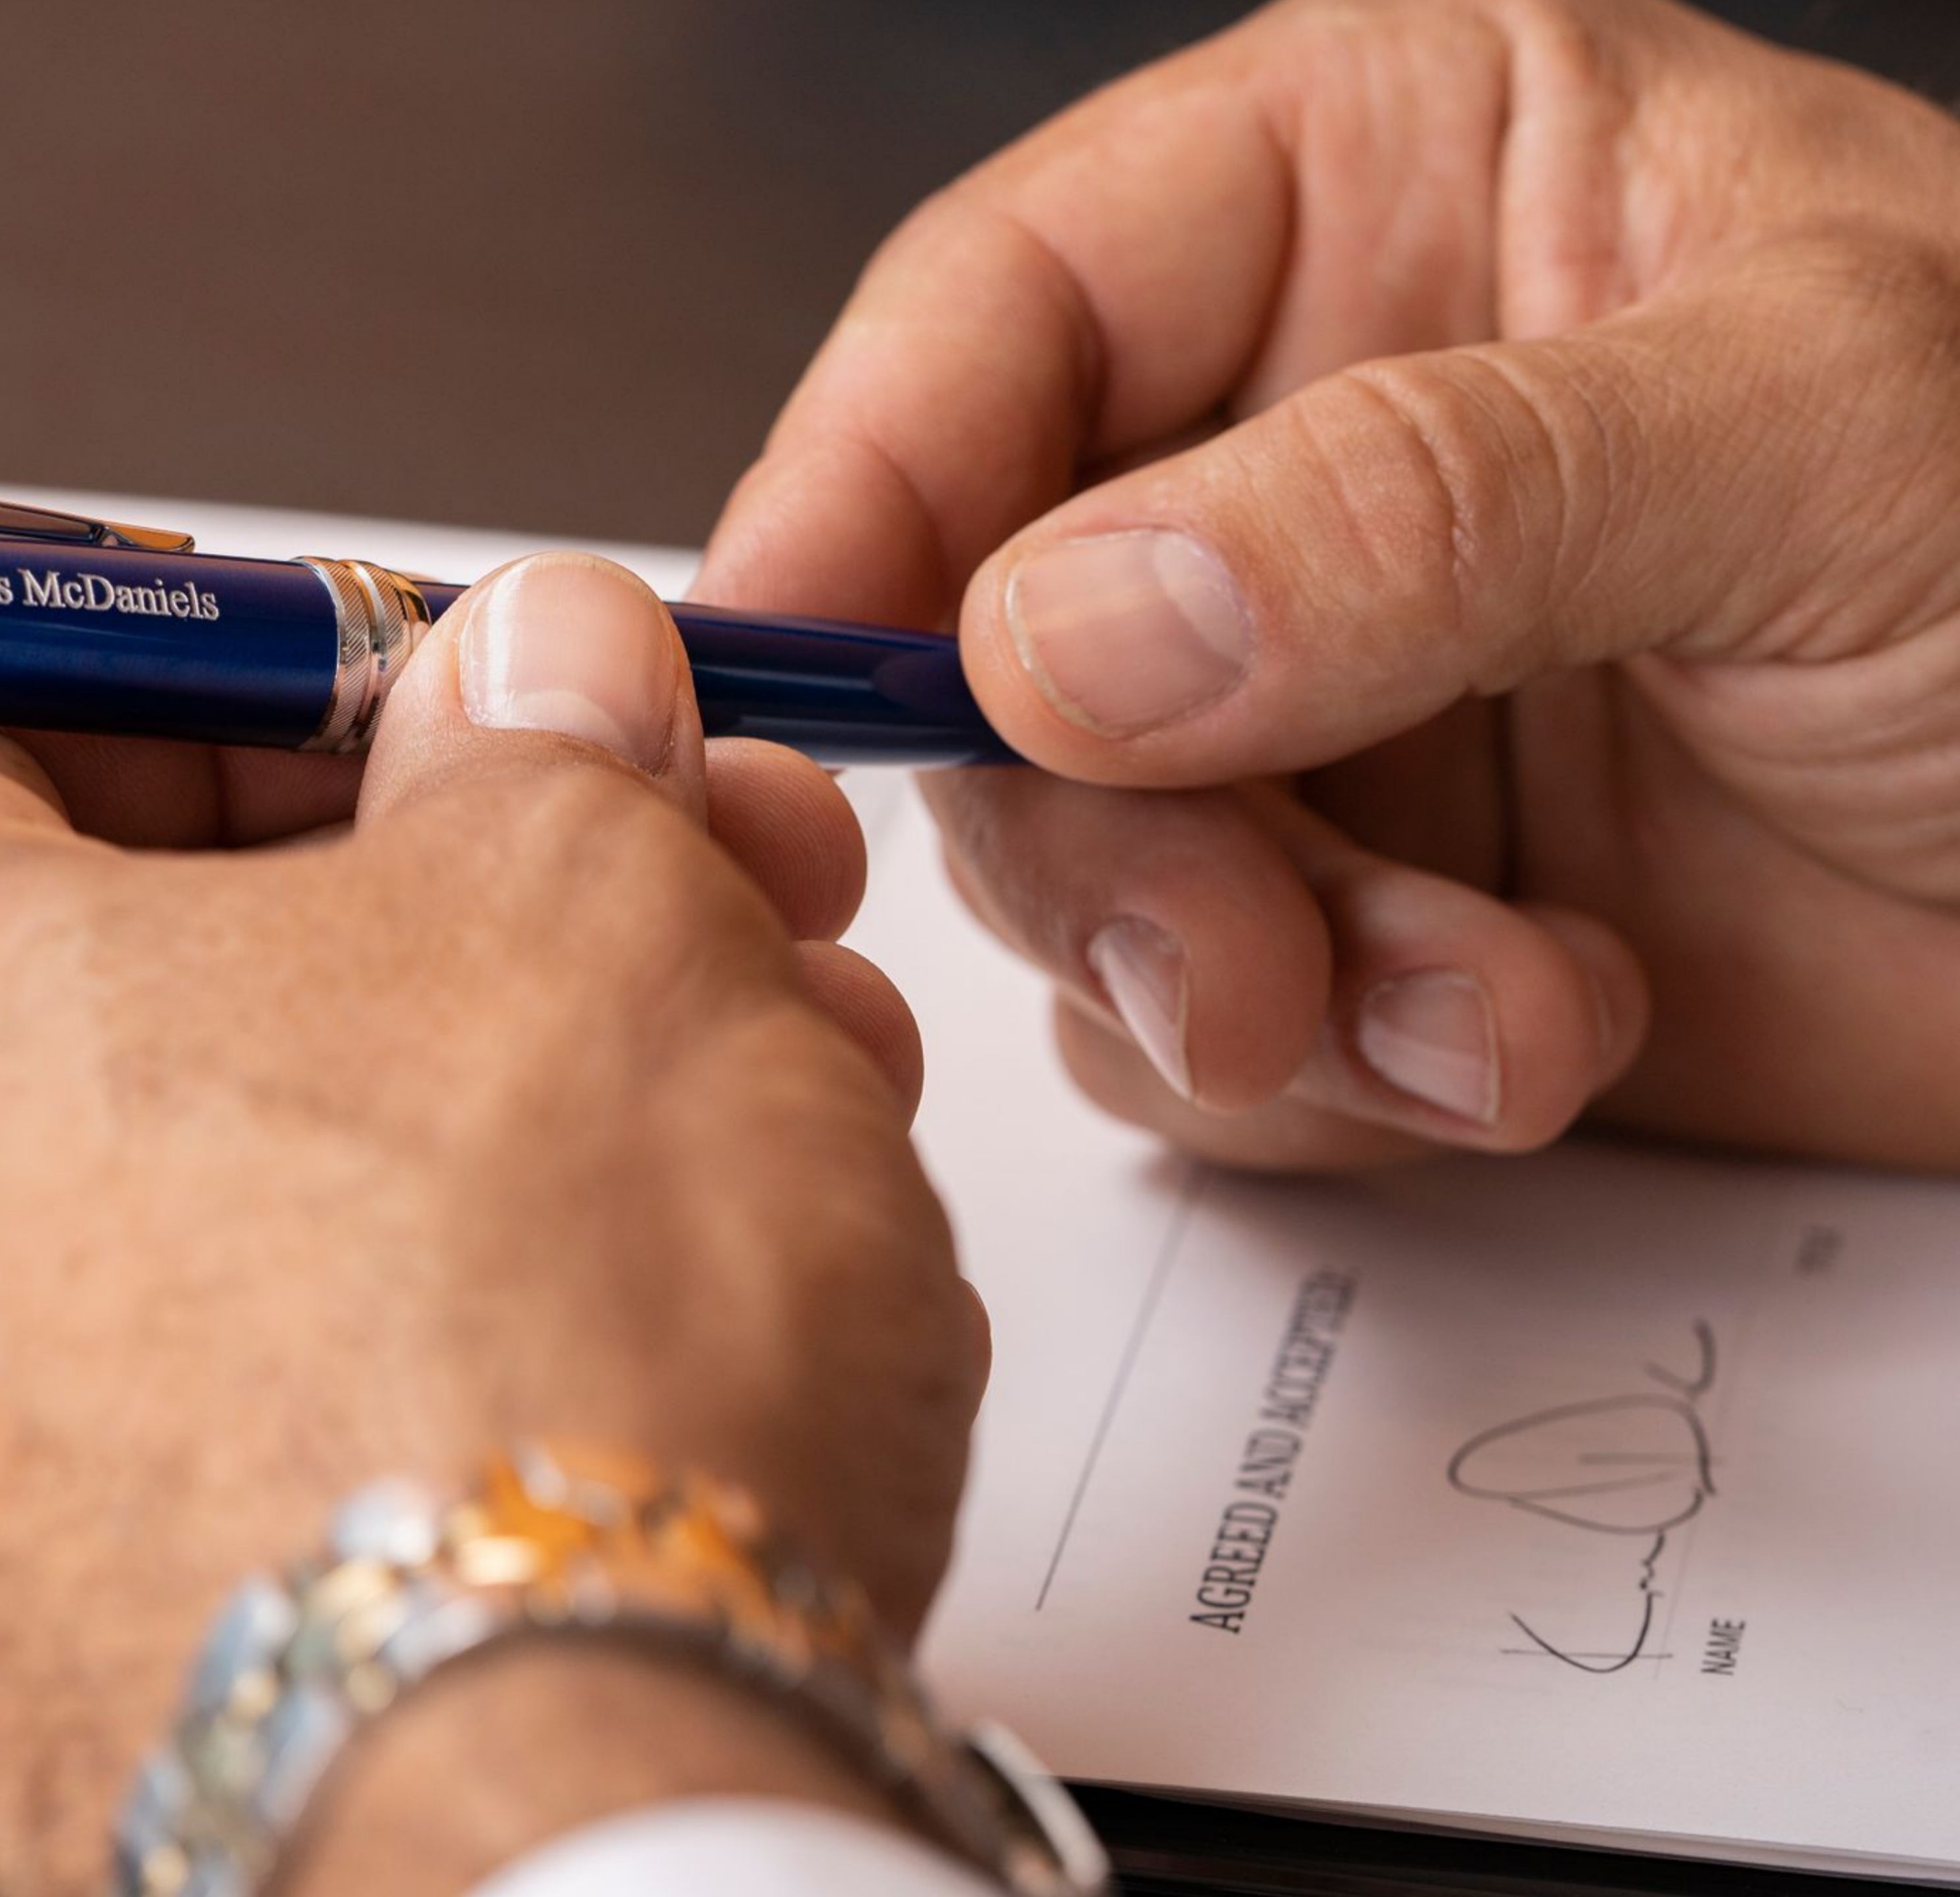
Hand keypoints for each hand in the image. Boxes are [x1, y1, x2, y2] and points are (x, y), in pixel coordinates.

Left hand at [0, 555, 986, 1894]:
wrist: (543, 1867)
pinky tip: (640, 1300)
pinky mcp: (32, 1672)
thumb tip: (535, 678)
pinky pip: (217, 1402)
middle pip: (114, 954)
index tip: (417, 681)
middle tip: (649, 862)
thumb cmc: (501, 1376)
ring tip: (737, 1077)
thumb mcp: (580, 897)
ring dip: (474, 1093)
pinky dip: (410, 1313)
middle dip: (431, 882)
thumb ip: (536, 734)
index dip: (227, 652)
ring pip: (210, 1188)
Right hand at [702, 0, 1959, 1170]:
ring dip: (1237, 979)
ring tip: (1467, 1012)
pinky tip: (1525, 1040)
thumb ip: (1422, 500)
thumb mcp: (1813, 435)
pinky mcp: (1348, 916)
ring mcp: (1309, 705)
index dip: (868, 477)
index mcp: (1379, 205)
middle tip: (1235, 941)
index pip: (1002, 307)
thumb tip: (1073, 622)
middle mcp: (1295, 455)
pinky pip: (1188, 1025)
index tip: (805, 653)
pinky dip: (1327, 1081)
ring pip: (1070, 862)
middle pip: (988, 630)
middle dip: (1092, 823)